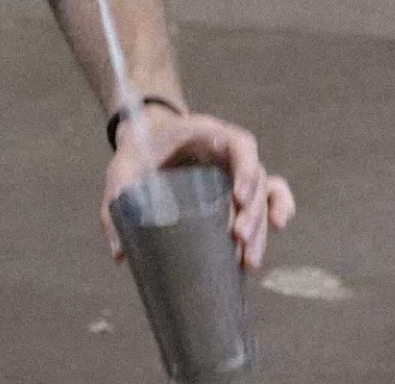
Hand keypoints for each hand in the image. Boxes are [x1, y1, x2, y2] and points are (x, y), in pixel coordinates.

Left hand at [100, 106, 296, 270]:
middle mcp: (227, 150)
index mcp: (203, 133)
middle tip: (239, 239)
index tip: (238, 198)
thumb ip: (115, 203)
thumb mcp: (121, 170)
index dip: (245, 170)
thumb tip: (118, 256)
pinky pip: (269, 195)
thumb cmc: (137, 151)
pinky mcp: (238, 187)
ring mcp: (235, 169)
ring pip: (263, 194)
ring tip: (249, 260)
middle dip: (252, 211)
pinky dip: (279, 209)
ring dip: (261, 225)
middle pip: (256, 176)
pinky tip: (275, 232)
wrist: (143, 141)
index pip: (239, 143)